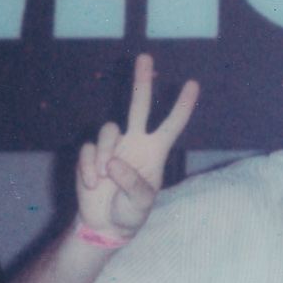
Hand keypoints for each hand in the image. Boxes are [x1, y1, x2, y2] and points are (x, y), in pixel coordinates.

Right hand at [75, 54, 199, 242]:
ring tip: (104, 177)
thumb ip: (131, 184)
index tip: (194, 84)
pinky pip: (88, 149)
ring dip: (104, 153)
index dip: (183, 105)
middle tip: (145, 57)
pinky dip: (89, 166)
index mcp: (155, 151)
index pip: (172, 124)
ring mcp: (112, 147)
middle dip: (141, 81)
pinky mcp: (92, 154)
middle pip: (139, 105)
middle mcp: (135, 143)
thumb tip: (114, 162)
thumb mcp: (140, 204)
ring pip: (108, 129)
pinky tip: (92, 184)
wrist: (104, 225)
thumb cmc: (130, 214)